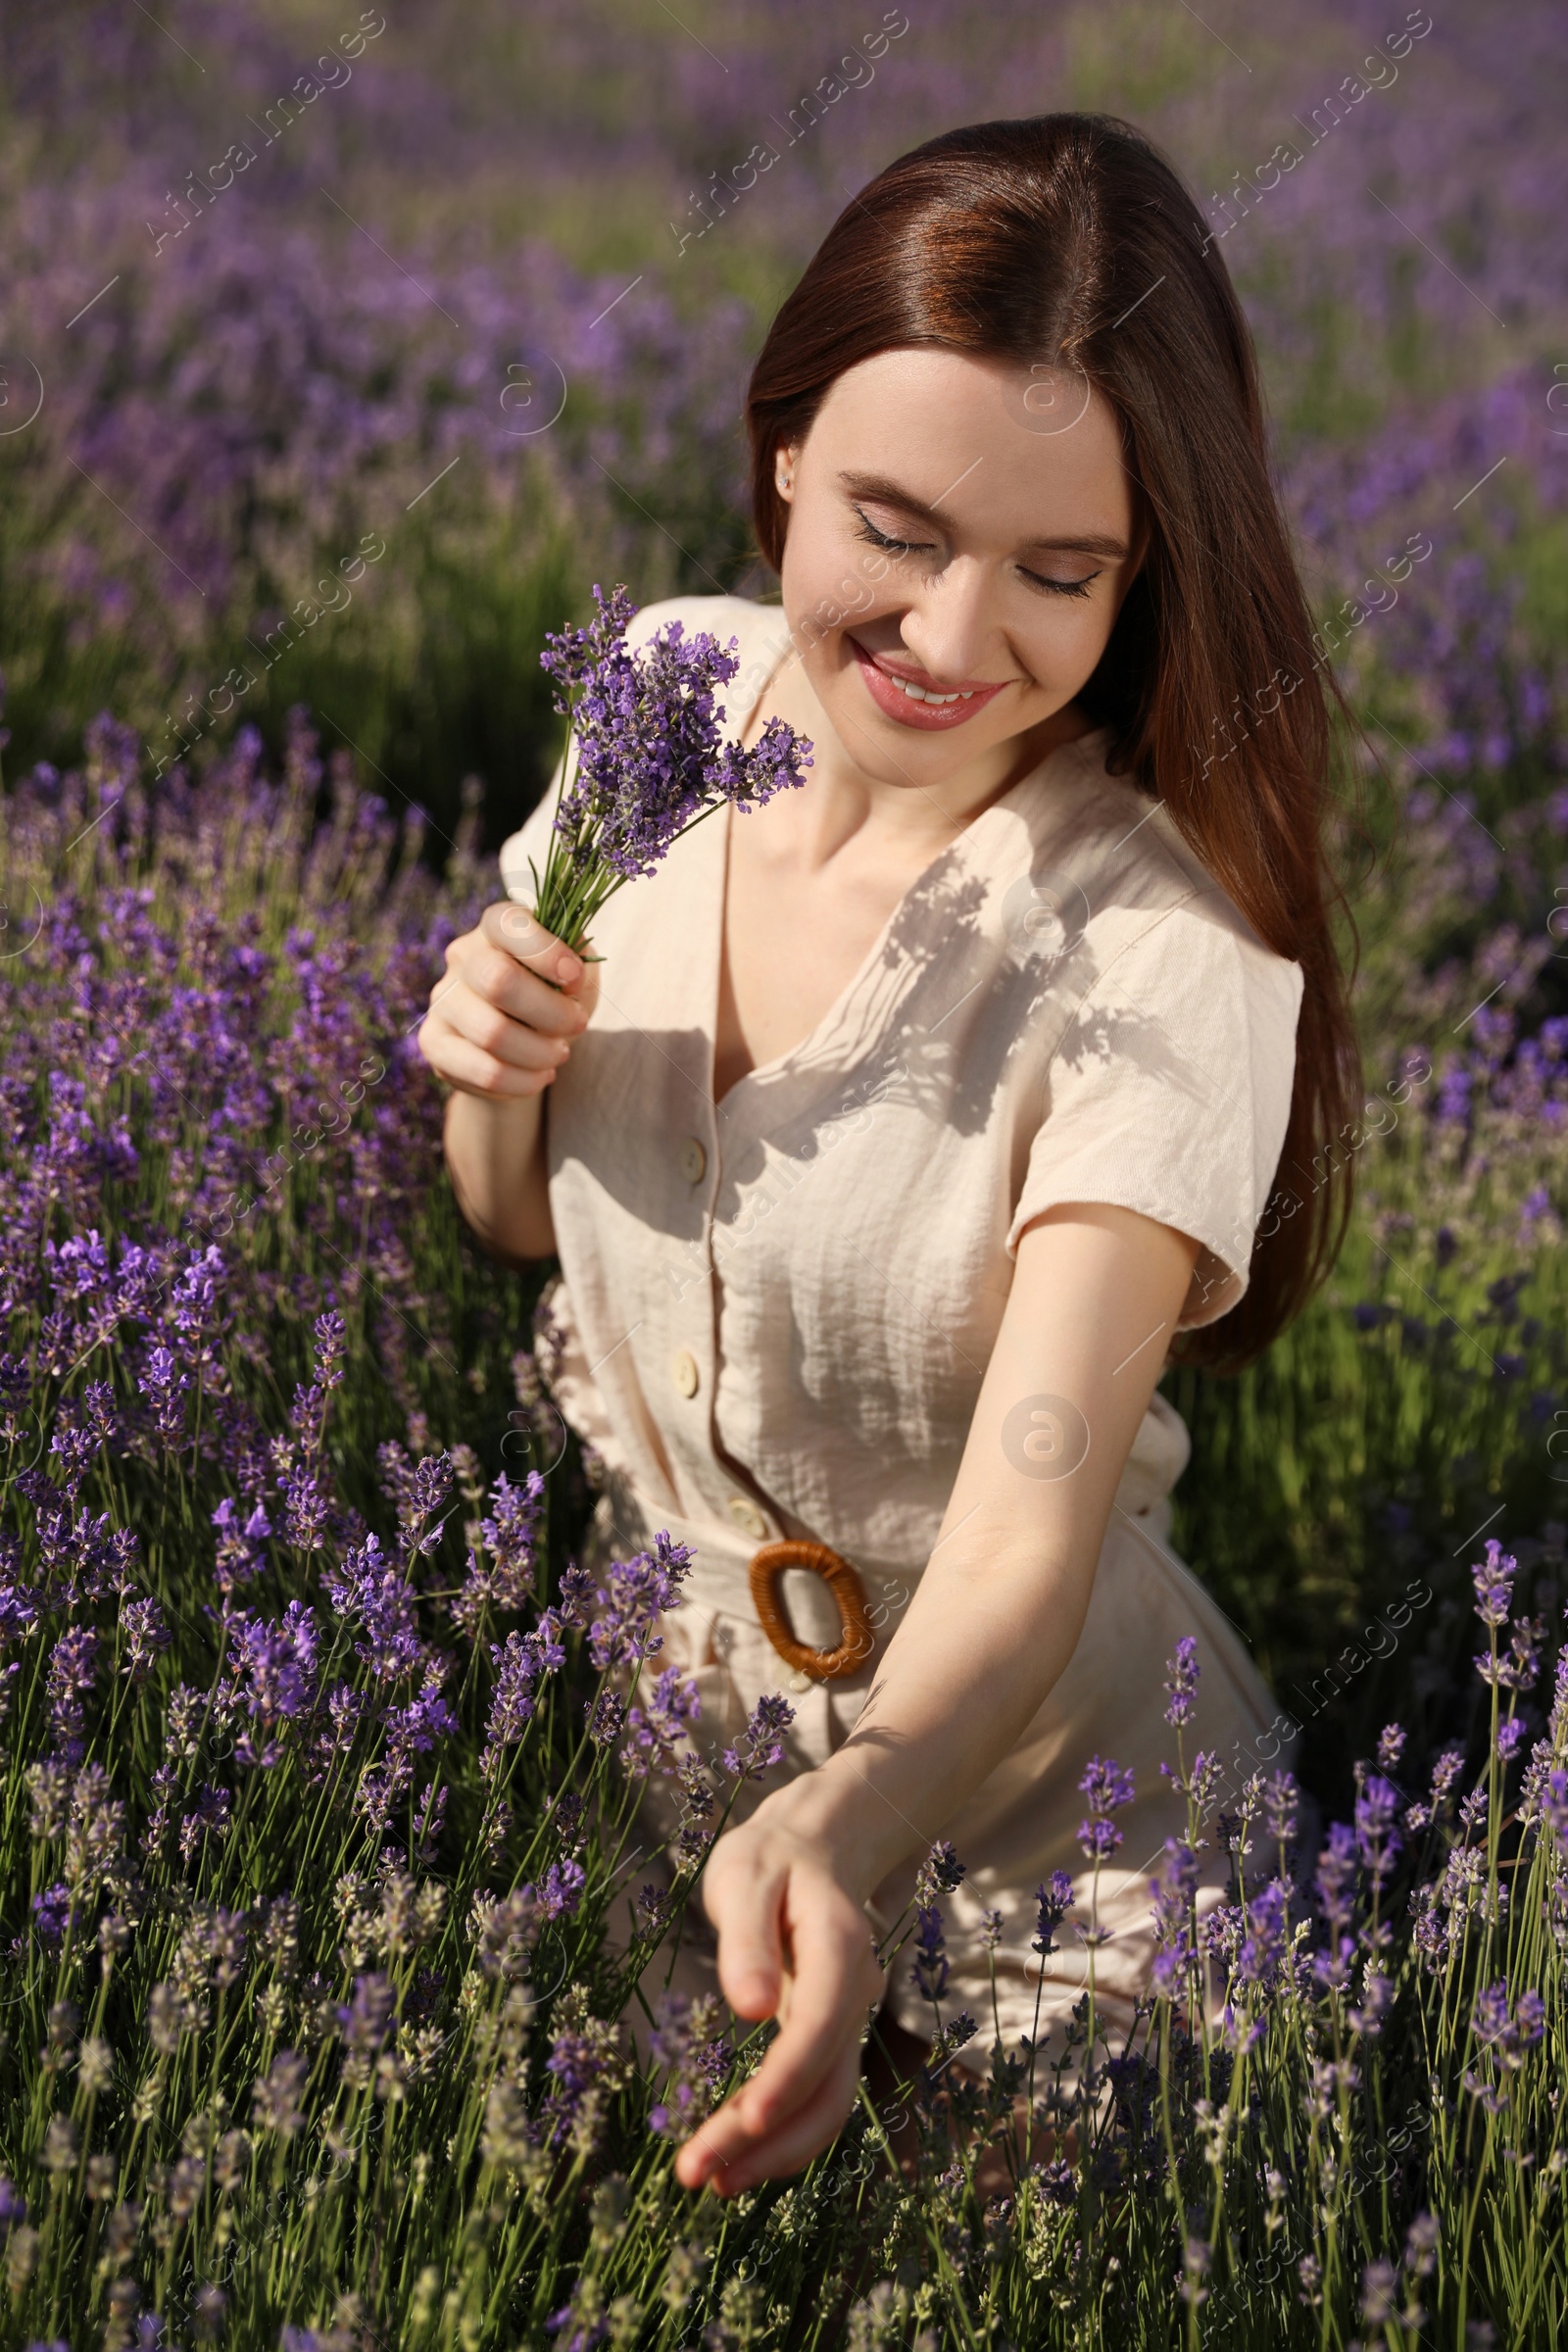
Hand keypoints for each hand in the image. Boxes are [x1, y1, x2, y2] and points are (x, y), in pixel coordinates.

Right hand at [416, 902, 599, 1098]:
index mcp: (495, 927)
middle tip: (577, 1024)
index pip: (508, 925)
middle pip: (498, 980)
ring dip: (540, 1052)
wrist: (523, 1044)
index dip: (547, 951)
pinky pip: (484, 1072)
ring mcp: (442, 1000)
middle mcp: (461, 957)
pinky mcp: (434, 1042)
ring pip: (491, 1033)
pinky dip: (523, 1081)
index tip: (574, 979)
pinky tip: (539, 1076)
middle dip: (551, 1011)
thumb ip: (579, 962)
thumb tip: (572, 974)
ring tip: (559, 1054)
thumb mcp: (577, 972)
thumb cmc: (553, 995)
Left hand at [675, 1799, 885, 2196]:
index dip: (786, 2080)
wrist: (813, 1849)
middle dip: (769, 2140)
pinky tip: (733, 2154)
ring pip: (826, 2105)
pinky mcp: (827, 2039)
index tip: (742, 2122)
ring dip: (773, 2151)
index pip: (818, 2026)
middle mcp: (854, 1995)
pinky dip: (779, 2134)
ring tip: (710, 2180)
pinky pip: (814, 2098)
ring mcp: (846, 2022)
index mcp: (838, 1948)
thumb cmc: (771, 1859)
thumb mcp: (745, 1876)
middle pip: (827, 2087)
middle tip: (697, 2175)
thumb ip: (747, 1939)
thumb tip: (750, 2008)